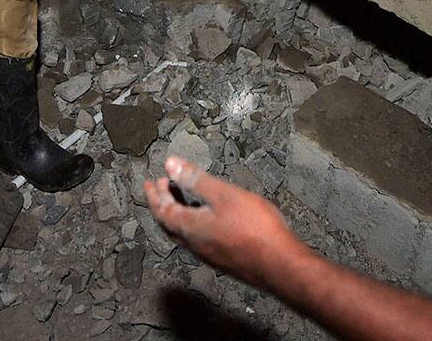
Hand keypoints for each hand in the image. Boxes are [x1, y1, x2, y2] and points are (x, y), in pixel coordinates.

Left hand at [145, 156, 303, 292]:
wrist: (282, 266)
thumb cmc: (255, 228)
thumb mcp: (224, 195)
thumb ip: (196, 180)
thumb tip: (169, 164)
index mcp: (191, 228)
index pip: (162, 211)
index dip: (154, 195)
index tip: (149, 181)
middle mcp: (196, 245)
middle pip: (169, 224)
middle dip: (162, 203)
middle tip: (160, 186)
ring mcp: (210, 254)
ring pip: (184, 232)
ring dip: (178, 212)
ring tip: (181, 195)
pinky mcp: (224, 258)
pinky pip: (197, 238)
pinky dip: (192, 221)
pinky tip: (207, 215)